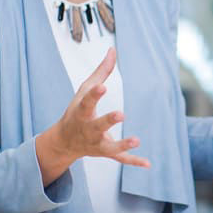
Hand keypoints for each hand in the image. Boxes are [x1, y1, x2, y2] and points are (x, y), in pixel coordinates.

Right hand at [41, 48, 148, 183]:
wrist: (64, 142)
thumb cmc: (76, 111)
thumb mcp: (84, 90)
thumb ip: (101, 71)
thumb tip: (112, 50)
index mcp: (81, 112)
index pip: (87, 102)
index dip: (95, 94)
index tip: (102, 87)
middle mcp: (88, 129)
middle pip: (97, 126)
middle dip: (107, 121)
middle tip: (120, 114)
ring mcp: (96, 143)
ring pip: (110, 146)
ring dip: (122, 144)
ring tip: (136, 140)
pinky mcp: (105, 153)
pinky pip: (120, 159)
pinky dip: (133, 161)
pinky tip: (148, 163)